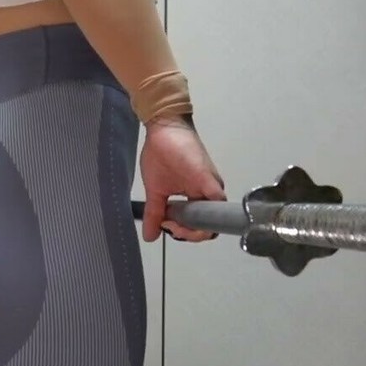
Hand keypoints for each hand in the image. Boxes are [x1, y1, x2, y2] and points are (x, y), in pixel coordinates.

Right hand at [139, 115, 226, 241]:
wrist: (163, 127)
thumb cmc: (160, 154)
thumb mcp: (156, 190)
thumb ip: (155, 213)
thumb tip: (149, 237)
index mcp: (196, 197)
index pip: (200, 226)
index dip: (186, 234)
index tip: (166, 227)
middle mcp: (208, 194)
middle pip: (209, 227)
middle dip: (188, 234)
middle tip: (167, 225)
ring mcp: (211, 187)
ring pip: (212, 220)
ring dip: (192, 229)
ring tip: (171, 222)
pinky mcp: (208, 179)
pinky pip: (216, 202)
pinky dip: (205, 216)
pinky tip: (186, 219)